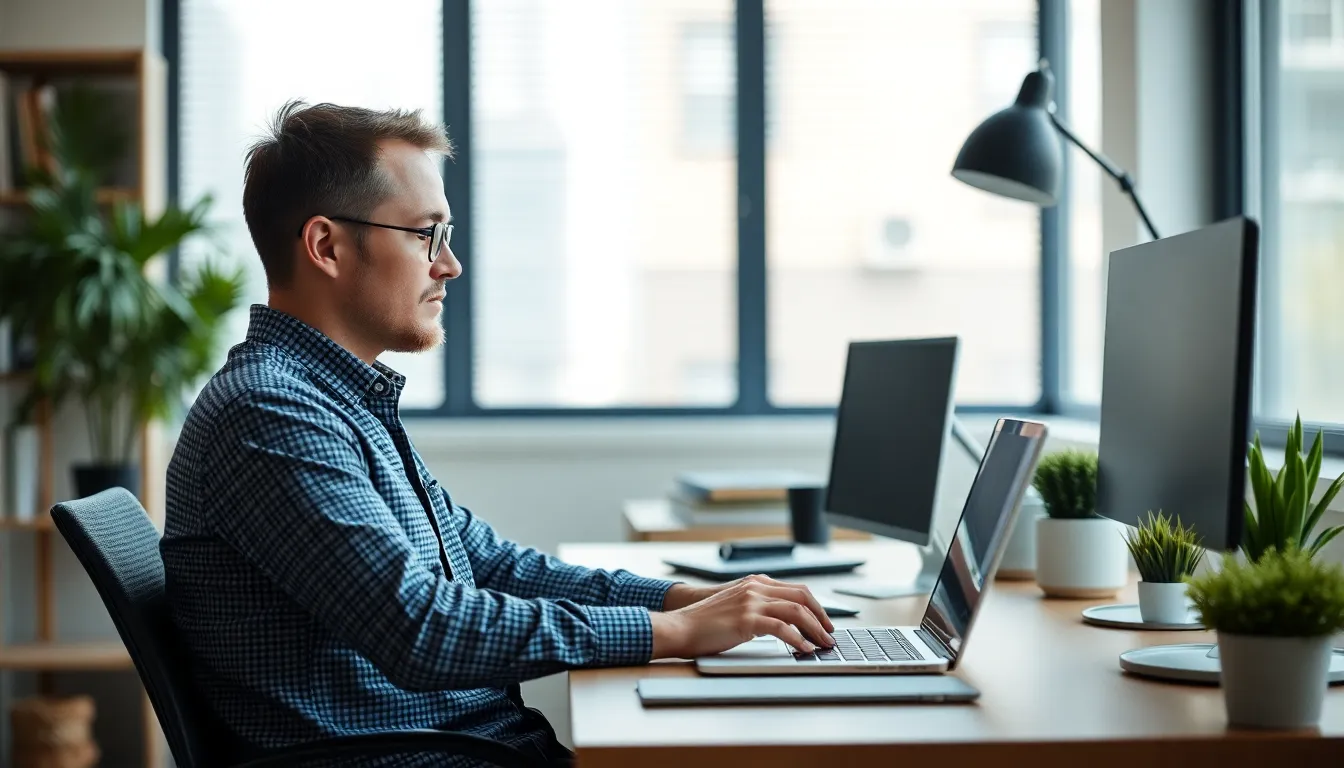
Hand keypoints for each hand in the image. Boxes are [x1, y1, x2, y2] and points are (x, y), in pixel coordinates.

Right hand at [650, 574, 834, 658]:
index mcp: (756, 582)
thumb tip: (785, 622)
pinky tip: (804, 649)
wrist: (681, 626)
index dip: (816, 606)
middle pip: (802, 597)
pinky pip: (781, 628)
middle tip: (830, 634)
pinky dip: (798, 639)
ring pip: (796, 611)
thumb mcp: (736, 605)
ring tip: (823, 644)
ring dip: (815, 629)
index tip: (825, 622)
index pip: (797, 589)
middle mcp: (756, 587)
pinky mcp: (746, 619)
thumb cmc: (706, 621)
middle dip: (821, 617)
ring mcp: (751, 601)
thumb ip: (758, 606)